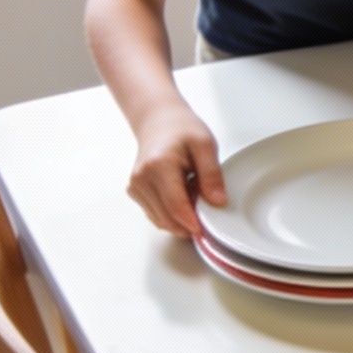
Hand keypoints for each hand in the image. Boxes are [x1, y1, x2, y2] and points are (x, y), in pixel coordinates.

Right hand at [128, 101, 224, 237]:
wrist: (159, 121)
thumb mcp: (205, 145)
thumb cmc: (182, 129)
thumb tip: (217, 202)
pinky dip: (170, 214)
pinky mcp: (134, 192)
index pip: (176, 206)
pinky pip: (155, 214)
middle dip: (188, 223)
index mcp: (159, 165)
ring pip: (160, 220)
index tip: (206, 231)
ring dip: (179, 219)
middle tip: (206, 212)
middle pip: (166, 218)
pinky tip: (182, 198)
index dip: (192, 223)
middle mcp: (142, 178)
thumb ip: (212, 175)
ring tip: (193, 195)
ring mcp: (135, 186)